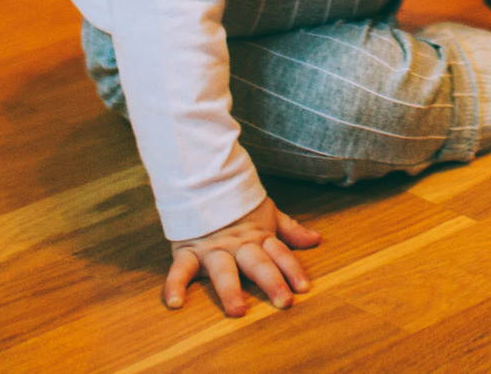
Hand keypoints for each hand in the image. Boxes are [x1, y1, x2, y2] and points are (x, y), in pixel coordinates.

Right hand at [166, 197, 322, 316]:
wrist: (202, 180)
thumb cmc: (238, 203)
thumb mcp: (268, 213)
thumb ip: (290, 230)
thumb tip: (316, 240)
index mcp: (258, 236)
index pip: (279, 253)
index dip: (292, 269)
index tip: (304, 288)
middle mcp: (237, 245)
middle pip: (257, 263)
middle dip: (271, 282)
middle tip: (284, 302)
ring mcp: (212, 249)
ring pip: (223, 270)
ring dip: (230, 289)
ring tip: (237, 310)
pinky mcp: (187, 250)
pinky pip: (180, 269)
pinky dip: (175, 284)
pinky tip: (175, 302)